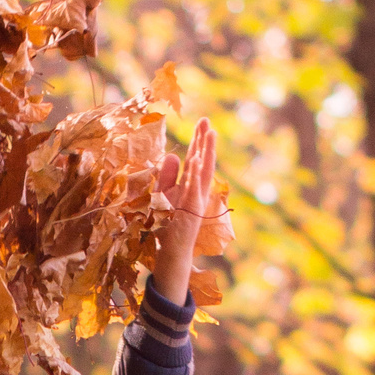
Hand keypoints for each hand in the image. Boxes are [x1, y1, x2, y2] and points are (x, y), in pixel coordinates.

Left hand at [151, 116, 217, 306]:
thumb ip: (168, 176)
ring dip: (205, 153)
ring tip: (209, 134)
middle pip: (203, 162)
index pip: (197, 161)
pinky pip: (193, 189)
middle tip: (207, 121)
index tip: (203, 123)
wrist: (171, 253)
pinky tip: (196, 159)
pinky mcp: (191, 211)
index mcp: (193, 188)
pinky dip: (195, 174)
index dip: (199, 142)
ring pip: (202, 173)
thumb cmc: (168, 226)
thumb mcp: (164, 196)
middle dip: (205, 142)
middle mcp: (198, 193)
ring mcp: (196, 202)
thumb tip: (172, 155)